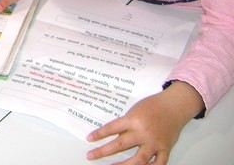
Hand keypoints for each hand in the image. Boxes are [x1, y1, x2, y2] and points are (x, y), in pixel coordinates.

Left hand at [86, 81, 203, 163]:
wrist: (174, 106)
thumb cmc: (153, 105)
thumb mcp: (134, 110)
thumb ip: (125, 124)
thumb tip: (112, 136)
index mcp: (133, 119)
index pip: (111, 128)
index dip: (99, 134)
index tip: (89, 139)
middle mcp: (143, 132)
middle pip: (120, 145)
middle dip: (103, 151)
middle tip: (91, 156)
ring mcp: (155, 143)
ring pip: (138, 160)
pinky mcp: (165, 149)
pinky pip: (158, 164)